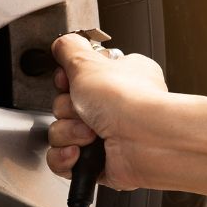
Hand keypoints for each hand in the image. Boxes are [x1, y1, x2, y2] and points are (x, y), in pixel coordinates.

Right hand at [46, 32, 169, 190]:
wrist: (146, 141)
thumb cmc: (128, 100)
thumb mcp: (89, 62)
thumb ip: (70, 49)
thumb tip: (63, 43)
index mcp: (119, 77)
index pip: (79, 76)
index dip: (67, 80)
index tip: (67, 80)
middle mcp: (115, 107)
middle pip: (65, 106)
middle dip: (67, 109)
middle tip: (84, 107)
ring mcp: (107, 137)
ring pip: (61, 133)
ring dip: (68, 133)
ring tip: (90, 133)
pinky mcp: (98, 164)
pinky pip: (64, 161)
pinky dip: (66, 158)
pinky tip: (80, 153)